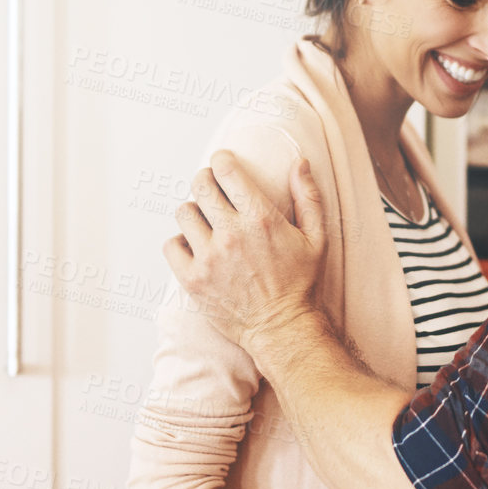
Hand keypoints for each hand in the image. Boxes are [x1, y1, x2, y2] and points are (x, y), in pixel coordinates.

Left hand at [164, 150, 325, 363]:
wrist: (282, 328)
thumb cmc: (300, 284)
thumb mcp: (316, 238)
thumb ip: (308, 197)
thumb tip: (299, 162)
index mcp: (261, 219)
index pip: (226, 171)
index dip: (221, 160)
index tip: (222, 162)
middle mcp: (232, 235)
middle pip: (200, 185)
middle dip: (205, 180)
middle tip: (211, 189)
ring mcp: (209, 258)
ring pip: (183, 212)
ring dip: (193, 212)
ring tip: (205, 222)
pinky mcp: (192, 279)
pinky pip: (171, 245)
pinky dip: (180, 243)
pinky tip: (195, 247)